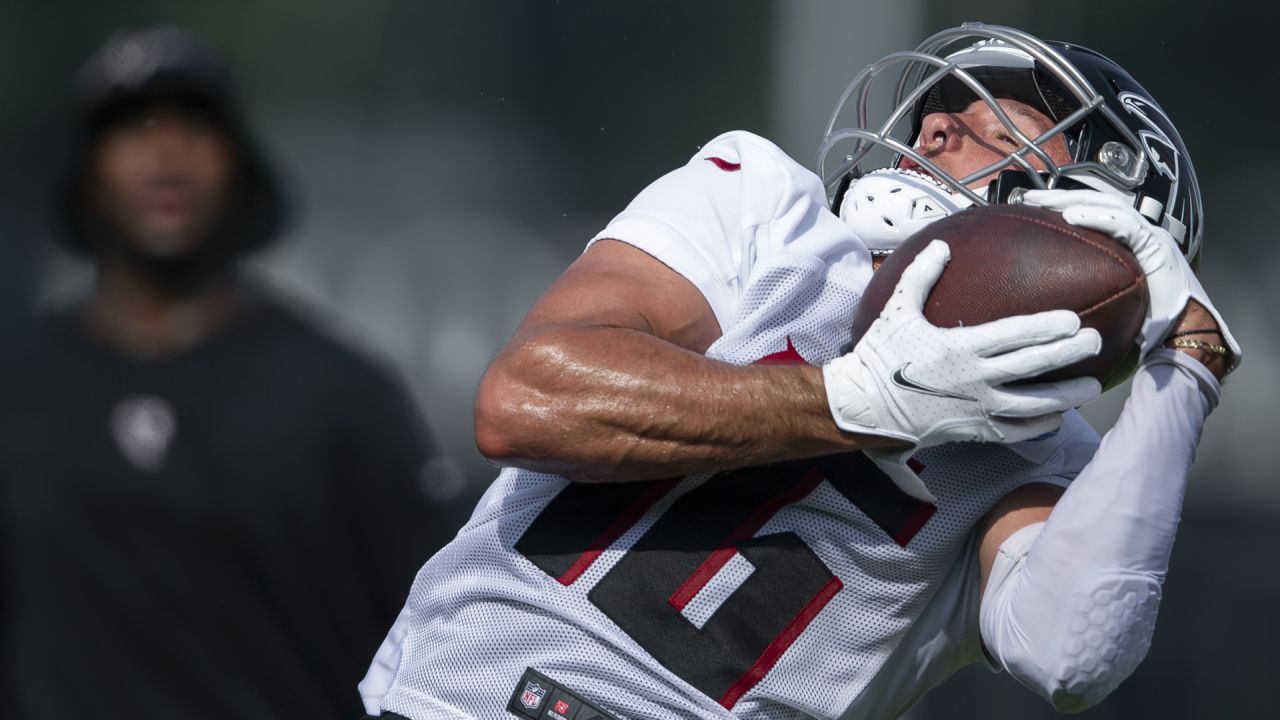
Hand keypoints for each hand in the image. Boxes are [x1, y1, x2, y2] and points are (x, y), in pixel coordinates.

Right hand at [824, 240, 1102, 447]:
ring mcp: (976, 407)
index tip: (1073, 319)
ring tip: (1092, 388)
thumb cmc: (880, 356)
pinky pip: (1014, 431)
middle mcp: (975, 378)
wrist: (864, 405)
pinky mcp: (972, 430)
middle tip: (1095, 343)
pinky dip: (1038, 426)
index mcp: (961, 347)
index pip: (1016, 334)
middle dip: (1069, 354)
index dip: (1048, 327)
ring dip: (1066, 395)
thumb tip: (941, 246)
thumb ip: (921, 276)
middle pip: (1034, 365)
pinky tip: (1056, 419)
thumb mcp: (897, 310)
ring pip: (1033, 404)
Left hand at [1020, 189, 1240, 369]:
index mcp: (1130, 242)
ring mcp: (1151, 236)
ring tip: (1043, 202)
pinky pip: (1124, 224)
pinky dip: (1096, 216)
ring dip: (1073, 201)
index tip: (1034, 207)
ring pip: (1109, 206)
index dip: (1066, 204)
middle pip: (1098, 202)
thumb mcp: (1110, 296)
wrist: (1184, 331)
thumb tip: (1049, 293)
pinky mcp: (1157, 246)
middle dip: (1062, 197)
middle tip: (1029, 198)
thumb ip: (1088, 284)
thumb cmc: (1147, 321)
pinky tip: (1070, 216)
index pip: (1095, 211)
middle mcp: (1141, 233)